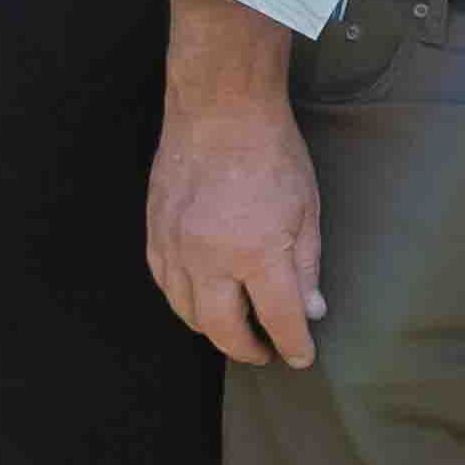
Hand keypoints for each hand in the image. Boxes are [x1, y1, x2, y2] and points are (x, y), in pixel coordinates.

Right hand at [146, 74, 324, 365]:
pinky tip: (203, 297)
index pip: (278, 319)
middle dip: (248, 349)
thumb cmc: (271, 153)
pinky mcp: (155, 233)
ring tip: (237, 327)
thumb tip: (310, 310)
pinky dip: (185, 300)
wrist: (220, 108)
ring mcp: (176, 247)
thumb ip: (306, 267)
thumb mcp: (307, 211)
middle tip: (266, 351)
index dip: (293, 345)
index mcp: (257, 252)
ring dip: (214, 329)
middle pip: (223, 330)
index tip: (300, 356)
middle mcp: (210, 258)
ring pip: (188, 313)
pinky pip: (165, 284)